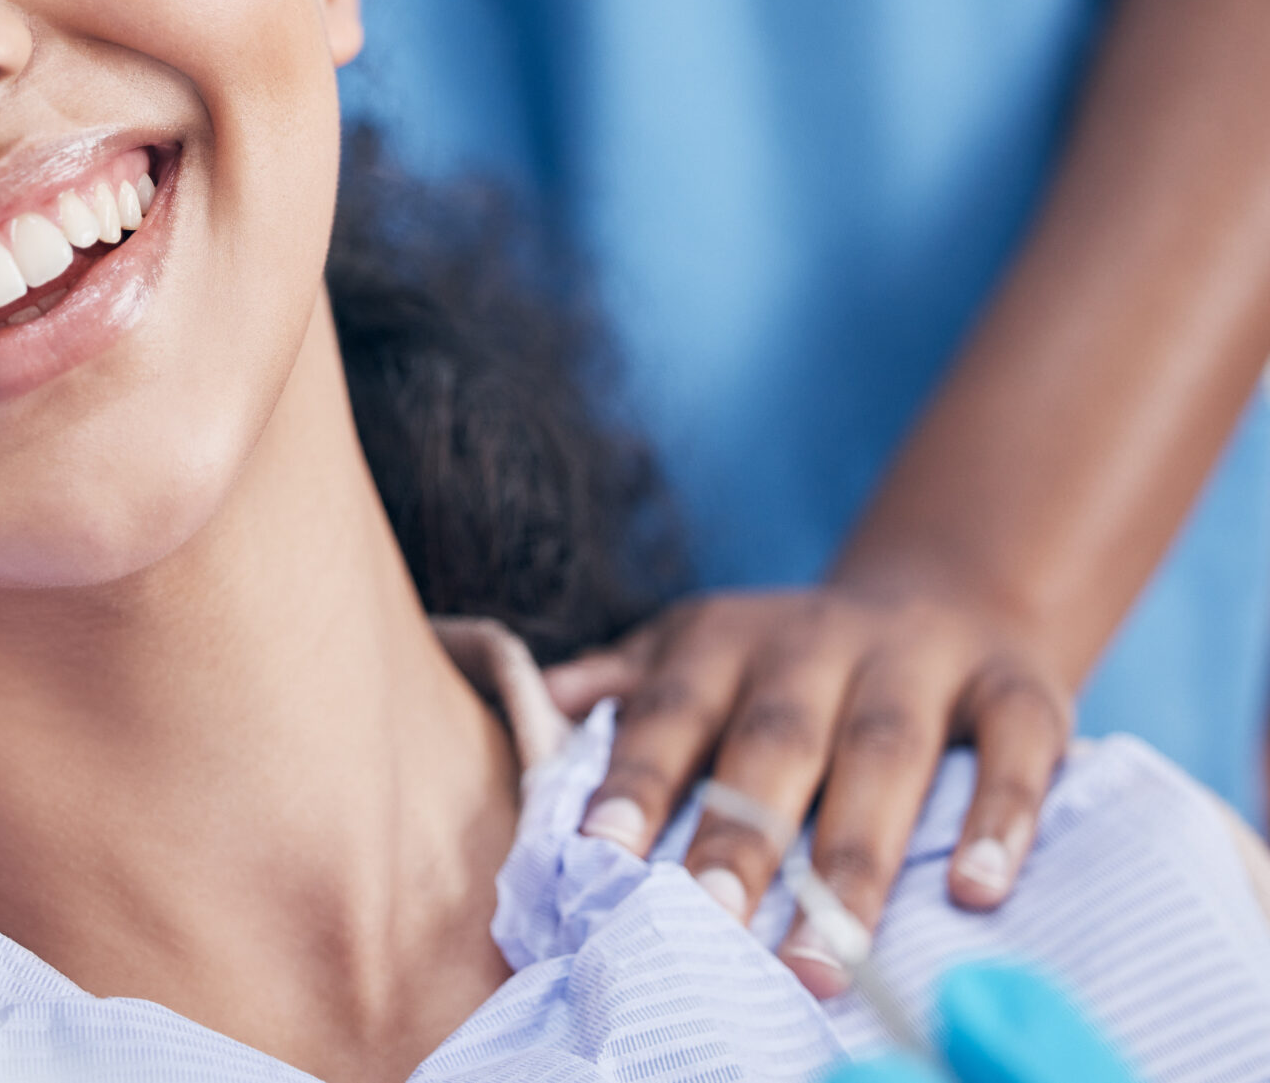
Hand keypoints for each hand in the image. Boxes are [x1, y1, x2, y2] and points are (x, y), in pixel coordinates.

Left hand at [542, 586, 1073, 999]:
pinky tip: (973, 894)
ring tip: (823, 963)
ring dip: (853, 865)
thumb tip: (537, 711)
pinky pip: (1011, 754)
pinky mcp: (1019, 689)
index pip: (670, 712)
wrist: (946, 594)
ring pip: (885, 757)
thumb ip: (623, 687)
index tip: (599, 856)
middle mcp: (818, 642)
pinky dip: (997, 822)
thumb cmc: (790, 665)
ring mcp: (920, 662)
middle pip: (774, 742)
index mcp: (725, 642)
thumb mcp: (698, 652)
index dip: (636, 780)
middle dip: (740, 837)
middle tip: (709, 925)